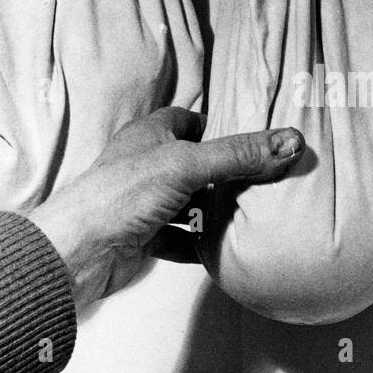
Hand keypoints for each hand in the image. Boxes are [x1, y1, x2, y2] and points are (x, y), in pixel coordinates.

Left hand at [26, 107, 303, 307]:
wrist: (80, 252)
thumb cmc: (123, 193)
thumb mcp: (188, 164)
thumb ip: (239, 155)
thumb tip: (292, 140)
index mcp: (150, 134)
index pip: (189, 120)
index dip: (218, 126)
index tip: (253, 138)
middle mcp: (147, 165)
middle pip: (195, 164)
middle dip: (225, 173)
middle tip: (266, 178)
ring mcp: (145, 203)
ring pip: (190, 202)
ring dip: (215, 210)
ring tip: (254, 213)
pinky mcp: (144, 237)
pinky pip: (181, 238)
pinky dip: (200, 243)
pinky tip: (224, 247)